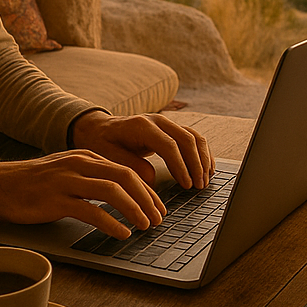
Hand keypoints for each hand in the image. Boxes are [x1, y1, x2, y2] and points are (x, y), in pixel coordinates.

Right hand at [0, 152, 165, 238]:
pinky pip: (90, 210)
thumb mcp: (67, 171)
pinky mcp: (56, 200)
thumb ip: (91, 176)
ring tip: (146, 225)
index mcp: (86, 157)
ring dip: (134, 209)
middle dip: (147, 199)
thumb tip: (120, 192)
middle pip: (125, 177)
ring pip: (112, 191)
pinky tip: (122, 233)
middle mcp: (79, 164)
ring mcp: (67, 181)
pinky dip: (111, 223)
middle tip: (159, 218)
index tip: (158, 207)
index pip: (126, 169)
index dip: (147, 190)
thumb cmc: (34, 182)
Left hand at [72, 111, 213, 190]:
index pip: (169, 145)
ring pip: (193, 136)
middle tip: (200, 186)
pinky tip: (206, 168)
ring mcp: (166, 123)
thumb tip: (152, 179)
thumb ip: (130, 165)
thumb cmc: (103, 142)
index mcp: (142, 126)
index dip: (181, 166)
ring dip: (202, 159)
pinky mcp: (170, 128)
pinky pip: (193, 137)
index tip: (187, 184)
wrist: (100, 128)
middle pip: (186, 139)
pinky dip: (202, 152)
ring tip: (205, 180)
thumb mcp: (108, 155)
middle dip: (196, 164)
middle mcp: (157, 120)